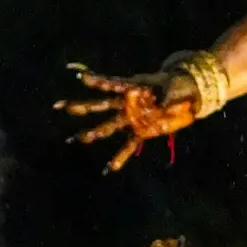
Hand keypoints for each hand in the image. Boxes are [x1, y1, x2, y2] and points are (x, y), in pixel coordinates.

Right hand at [56, 64, 196, 170]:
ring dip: (93, 133)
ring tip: (79, 138)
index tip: (82, 78)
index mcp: (131, 87)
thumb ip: (166, 96)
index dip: (96, 80)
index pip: (110, 83)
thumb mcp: (173, 86)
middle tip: (60, 107)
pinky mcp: (141, 131)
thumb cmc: (176, 85)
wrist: (186, 95)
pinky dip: (120, 157)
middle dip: (81, 107)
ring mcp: (131, 118)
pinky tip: (109, 168)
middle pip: (100, 105)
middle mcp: (126, 103)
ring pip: (108, 126)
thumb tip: (160, 106)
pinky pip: (128, 145)